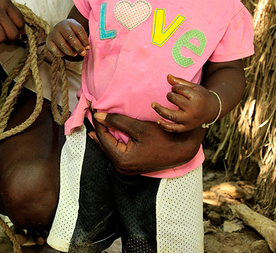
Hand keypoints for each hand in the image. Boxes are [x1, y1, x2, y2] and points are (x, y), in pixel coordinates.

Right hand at [44, 19, 88, 61]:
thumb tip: (86, 49)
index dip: (84, 40)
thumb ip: (83, 40)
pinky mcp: (48, 41)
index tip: (87, 48)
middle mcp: (60, 26)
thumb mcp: (78, 33)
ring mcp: (53, 33)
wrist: (59, 32)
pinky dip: (61, 54)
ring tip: (74, 54)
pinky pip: (55, 50)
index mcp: (70, 22)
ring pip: (62, 44)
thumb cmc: (72, 33)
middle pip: (70, 37)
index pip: (79, 30)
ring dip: (70, 51)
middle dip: (78, 47)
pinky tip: (64, 53)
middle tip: (83, 53)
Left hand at [89, 112, 203, 174]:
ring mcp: (126, 168)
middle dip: (99, 126)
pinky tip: (108, 129)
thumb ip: (117, 121)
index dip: (98, 120)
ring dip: (105, 132)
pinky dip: (112, 138)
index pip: (103, 137)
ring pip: (109, 146)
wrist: (182, 150)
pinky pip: (116, 150)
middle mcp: (121, 168)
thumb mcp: (138, 128)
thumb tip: (97, 116)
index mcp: (122, 160)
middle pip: (104, 143)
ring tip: (99, 117)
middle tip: (93, 110)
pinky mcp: (131, 165)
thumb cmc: (162, 138)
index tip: (93, 106)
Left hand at [151, 74, 219, 131]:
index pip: (179, 90)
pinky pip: (174, 129)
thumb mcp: (193, 86)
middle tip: (172, 95)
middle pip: (175, 100)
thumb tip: (167, 76)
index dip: (175, 88)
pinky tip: (158, 120)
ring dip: (160, 110)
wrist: (213, 110)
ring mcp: (189, 120)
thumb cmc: (201, 96)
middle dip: (170, 95)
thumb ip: (180, 81)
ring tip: (153, 104)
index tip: (177, 89)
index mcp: (196, 97)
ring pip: (171, 116)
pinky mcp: (187, 127)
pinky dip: (165, 126)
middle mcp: (193, 110)